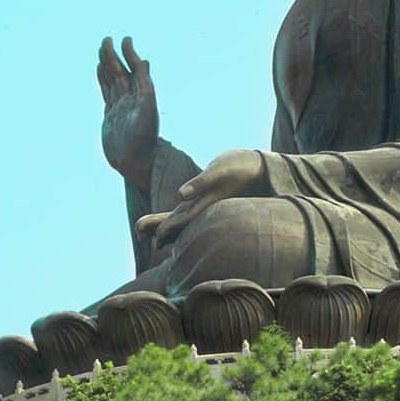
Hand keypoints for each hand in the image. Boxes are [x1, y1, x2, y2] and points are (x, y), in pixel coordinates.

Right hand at [98, 36, 158, 191]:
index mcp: (142, 96)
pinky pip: (106, 93)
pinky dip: (102, 80)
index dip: (129, 54)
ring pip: (112, 81)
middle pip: (120, 72)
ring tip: (102, 50)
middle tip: (106, 40)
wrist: (135, 164)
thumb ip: (144, 85)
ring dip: (107, 65)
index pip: (134, 70)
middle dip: (113, 56)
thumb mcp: (146, 109)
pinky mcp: (111, 116)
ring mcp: (120, 107)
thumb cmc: (144, 141)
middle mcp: (131, 99)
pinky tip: (99, 71)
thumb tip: (144, 61)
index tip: (125, 39)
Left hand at [135, 149, 265, 247]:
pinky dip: (178, 213)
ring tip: (145, 229)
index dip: (159, 229)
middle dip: (156, 228)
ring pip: (182, 217)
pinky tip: (172, 214)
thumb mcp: (219, 172)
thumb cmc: (240, 168)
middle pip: (176, 222)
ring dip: (165, 223)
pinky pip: (191, 208)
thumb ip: (200, 184)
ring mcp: (207, 204)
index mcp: (201, 207)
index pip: (176, 222)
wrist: (262, 168)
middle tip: (138, 232)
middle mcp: (202, 209)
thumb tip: (180, 195)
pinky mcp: (210, 197)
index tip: (140, 231)